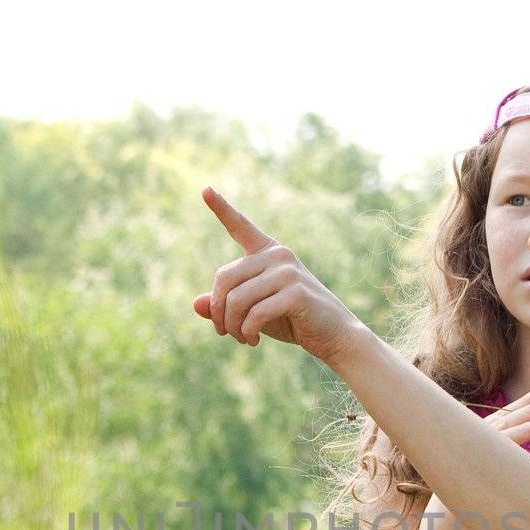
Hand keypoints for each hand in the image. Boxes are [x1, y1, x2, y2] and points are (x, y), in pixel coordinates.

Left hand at [191, 187, 368, 364]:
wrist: (333, 335)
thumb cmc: (291, 320)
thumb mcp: (252, 312)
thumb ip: (225, 305)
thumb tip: (196, 304)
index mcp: (268, 252)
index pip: (241, 226)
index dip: (221, 208)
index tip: (204, 189)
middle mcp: (277, 255)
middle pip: (225, 277)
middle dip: (219, 310)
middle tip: (224, 332)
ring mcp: (288, 271)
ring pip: (237, 299)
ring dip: (233, 326)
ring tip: (242, 339)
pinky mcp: (296, 293)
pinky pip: (255, 313)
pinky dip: (247, 331)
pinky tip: (253, 339)